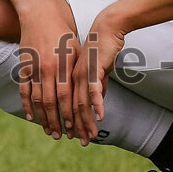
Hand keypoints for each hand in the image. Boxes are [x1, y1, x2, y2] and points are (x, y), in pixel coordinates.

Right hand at [16, 5, 80, 139]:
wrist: (39, 13)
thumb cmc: (61, 31)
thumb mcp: (75, 48)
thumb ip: (78, 69)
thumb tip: (88, 88)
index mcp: (64, 65)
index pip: (67, 97)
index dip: (70, 115)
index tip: (74, 129)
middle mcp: (48, 69)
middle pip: (52, 103)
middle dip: (58, 122)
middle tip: (61, 137)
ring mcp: (34, 69)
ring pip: (38, 100)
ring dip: (43, 118)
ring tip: (49, 132)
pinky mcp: (24, 66)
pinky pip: (24, 90)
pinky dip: (27, 105)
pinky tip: (31, 117)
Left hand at [72, 13, 127, 145]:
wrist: (106, 28)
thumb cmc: (101, 47)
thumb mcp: (97, 70)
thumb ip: (96, 85)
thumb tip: (99, 101)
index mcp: (70, 77)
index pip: (66, 104)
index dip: (69, 121)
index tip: (71, 136)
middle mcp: (73, 78)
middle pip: (71, 107)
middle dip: (76, 127)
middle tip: (80, 142)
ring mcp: (82, 74)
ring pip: (81, 102)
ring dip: (86, 121)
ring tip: (90, 136)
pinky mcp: (93, 69)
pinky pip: (94, 89)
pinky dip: (97, 104)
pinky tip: (101, 117)